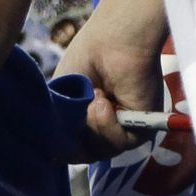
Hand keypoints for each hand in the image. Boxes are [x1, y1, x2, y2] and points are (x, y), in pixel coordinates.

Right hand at [55, 0, 170, 157]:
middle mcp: (106, 124)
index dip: (61, 144)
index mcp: (86, 118)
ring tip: (96, 99)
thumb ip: (60, 126)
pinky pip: (120, 144)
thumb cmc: (86, 58)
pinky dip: (109, 128)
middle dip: (77, 134)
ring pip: (101, 151)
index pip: (72, 147)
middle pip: (85, 153)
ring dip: (93, 128)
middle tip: (81, 106)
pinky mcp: (142, 126)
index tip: (54, 129)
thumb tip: (56, 154)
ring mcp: (124, 127)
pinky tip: (105, 105)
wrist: (112, 42)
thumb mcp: (62, 98)